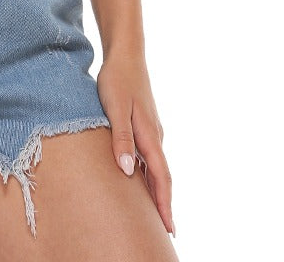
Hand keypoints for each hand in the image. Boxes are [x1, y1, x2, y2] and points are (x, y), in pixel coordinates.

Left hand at [96, 51, 174, 236]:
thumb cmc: (117, 79)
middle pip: (163, 176)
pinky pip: (150, 155)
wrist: (126, 53)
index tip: (169, 228)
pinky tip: (141, 179)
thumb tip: (126, 171)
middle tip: (166, 230)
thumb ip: (121, 138)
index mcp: (149, 135)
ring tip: (154, 212)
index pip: (161, 177)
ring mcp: (151, 129)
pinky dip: (150, 173)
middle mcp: (155, 135)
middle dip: (164, 203)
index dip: (164, 204)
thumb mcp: (114, 107)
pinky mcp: (144, 123)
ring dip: (157, 189)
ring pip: (157, 166)